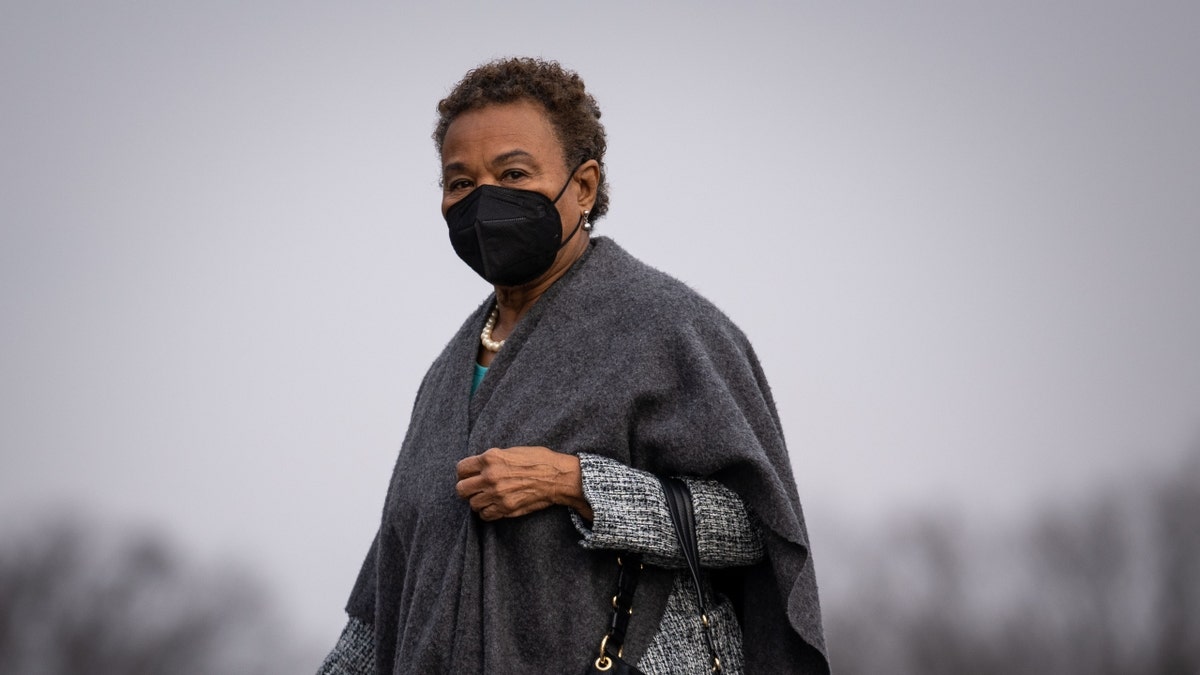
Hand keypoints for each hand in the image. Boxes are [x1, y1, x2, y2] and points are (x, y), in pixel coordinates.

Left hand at [455, 446, 591, 520]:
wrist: (557, 477)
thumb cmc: (539, 460)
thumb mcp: (512, 451)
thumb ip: (492, 459)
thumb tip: (479, 468)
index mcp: (490, 458)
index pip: (461, 468)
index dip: (463, 473)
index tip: (468, 475)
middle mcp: (490, 476)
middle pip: (461, 489)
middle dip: (466, 489)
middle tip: (475, 489)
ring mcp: (497, 494)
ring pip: (472, 504)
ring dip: (478, 502)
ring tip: (487, 497)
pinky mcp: (506, 508)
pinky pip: (485, 515)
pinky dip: (487, 512)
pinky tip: (495, 506)